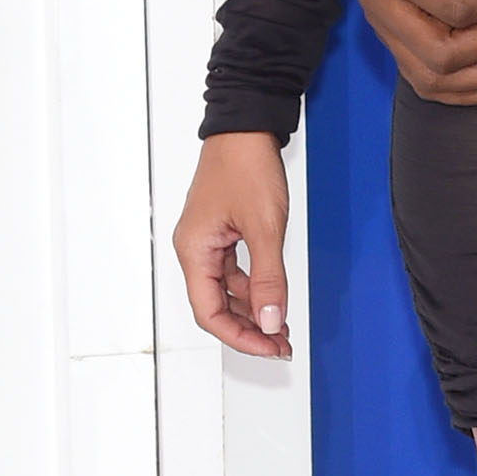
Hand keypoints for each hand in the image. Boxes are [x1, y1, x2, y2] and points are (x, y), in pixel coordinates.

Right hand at [173, 132, 293, 357]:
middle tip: (280, 344)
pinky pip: (235, 272)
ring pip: (227, 291)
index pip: (209, 312)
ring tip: (281, 326)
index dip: (239, 337)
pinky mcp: (222, 232)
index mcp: (194, 250)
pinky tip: (274, 298)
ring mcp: (208, 241)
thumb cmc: (246, 166)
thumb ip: (269, 279)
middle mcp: (195, 249)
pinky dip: (255, 288)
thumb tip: (271, 320)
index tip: (269, 348)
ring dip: (254, 311)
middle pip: (215, 306)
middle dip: (248, 329)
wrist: (246, 127)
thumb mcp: (264, 228)